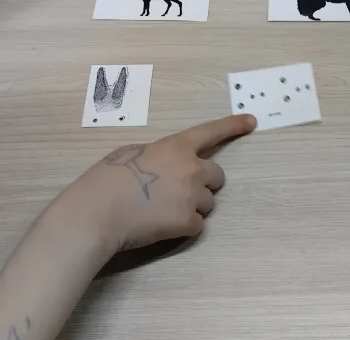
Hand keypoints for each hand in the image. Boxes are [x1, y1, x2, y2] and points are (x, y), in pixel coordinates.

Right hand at [60, 115, 256, 252]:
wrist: (97, 213)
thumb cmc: (106, 180)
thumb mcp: (132, 153)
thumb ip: (160, 156)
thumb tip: (168, 166)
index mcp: (177, 146)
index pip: (210, 132)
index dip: (232, 126)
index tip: (252, 121)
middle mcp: (192, 168)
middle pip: (217, 176)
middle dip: (203, 183)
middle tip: (176, 192)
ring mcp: (193, 196)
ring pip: (207, 203)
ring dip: (192, 207)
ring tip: (161, 211)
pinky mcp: (189, 222)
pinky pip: (197, 225)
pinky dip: (184, 228)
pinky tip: (160, 226)